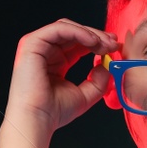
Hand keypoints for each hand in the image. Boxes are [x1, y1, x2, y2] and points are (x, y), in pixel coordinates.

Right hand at [0, 19, 118, 147]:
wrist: (37, 119)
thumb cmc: (53, 112)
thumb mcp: (85, 95)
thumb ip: (98, 80)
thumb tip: (107, 65)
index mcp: (55, 62)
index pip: (78, 43)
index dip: (97, 42)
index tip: (114, 47)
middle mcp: (46, 52)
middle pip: (74, 32)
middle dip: (96, 36)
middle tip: (113, 43)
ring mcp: (37, 46)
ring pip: (67, 27)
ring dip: (89, 33)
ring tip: (104, 44)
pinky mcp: (32, 43)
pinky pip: (59, 29)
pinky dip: (78, 31)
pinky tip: (92, 41)